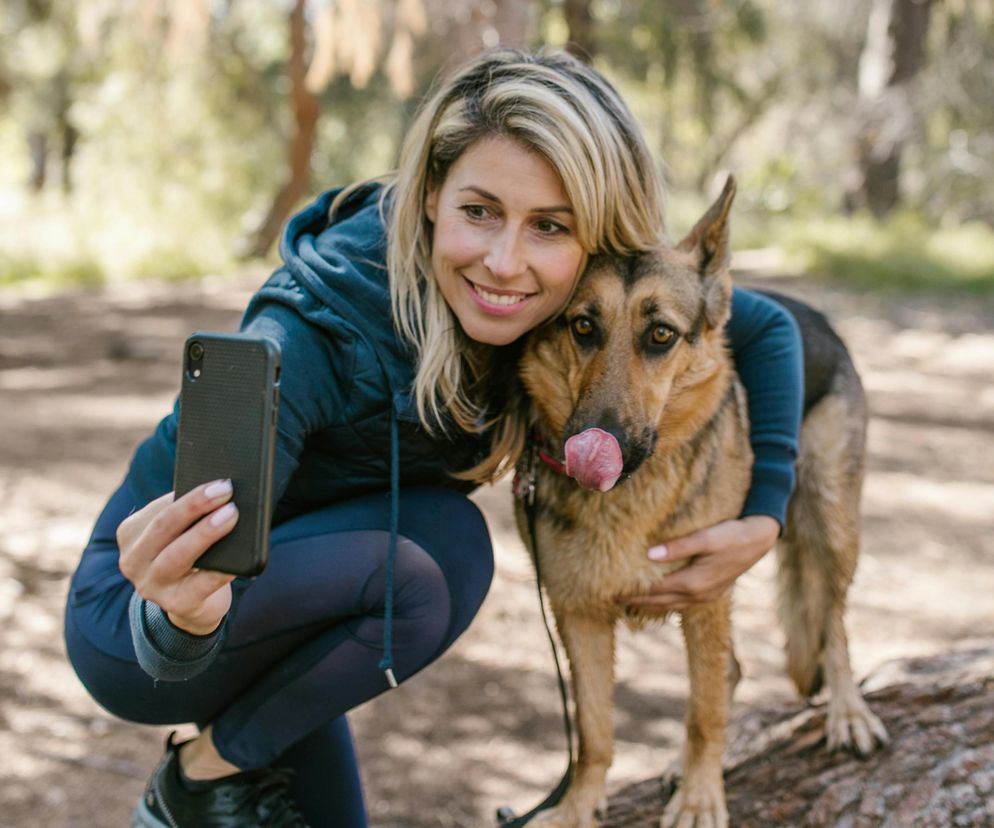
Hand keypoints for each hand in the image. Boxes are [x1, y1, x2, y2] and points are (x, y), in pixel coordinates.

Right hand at [116, 480, 238, 635]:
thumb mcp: (179, 533)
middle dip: (195, 505)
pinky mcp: (175, 604)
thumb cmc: (190, 555)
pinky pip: (201, 584)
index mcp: (131, 533)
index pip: (158, 508)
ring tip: (231, 515)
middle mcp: (133, 560)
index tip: (217, 482)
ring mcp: (150, 585)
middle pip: (163, 526)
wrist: (191, 604)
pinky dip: (220, 570)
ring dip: (205, 532)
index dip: (189, 494)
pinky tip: (237, 560)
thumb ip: (189, 516)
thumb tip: (220, 491)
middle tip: (225, 490)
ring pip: (177, 555)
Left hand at [618, 515, 778, 611]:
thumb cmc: (733, 534)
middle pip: (659, 602)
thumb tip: (649, 554)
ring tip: (627, 602)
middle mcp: (698, 594)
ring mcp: (706, 596)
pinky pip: (681, 602)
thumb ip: (678, 546)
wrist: (761, 538)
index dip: (632, 591)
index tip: (610, 590)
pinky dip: (665, 602)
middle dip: (634, 601)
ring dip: (648, 604)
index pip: (654, 590)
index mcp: (694, 582)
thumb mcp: (706, 537)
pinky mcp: (711, 592)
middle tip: (609, 599)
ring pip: (670, 605)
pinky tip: (656, 599)